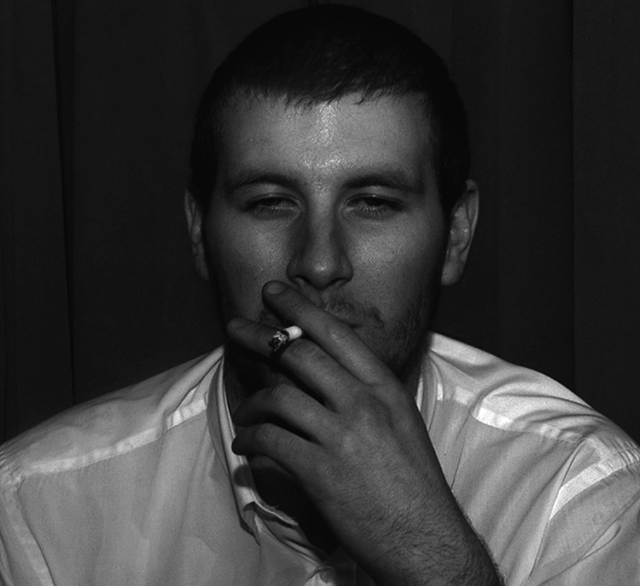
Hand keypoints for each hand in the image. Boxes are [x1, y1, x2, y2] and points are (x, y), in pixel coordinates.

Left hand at [228, 281, 501, 585]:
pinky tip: (246, 446)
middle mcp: (362, 402)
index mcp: (383, 386)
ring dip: (252, 403)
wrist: (425, 537)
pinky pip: (271, 442)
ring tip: (245, 414)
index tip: (274, 293)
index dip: (300, 309)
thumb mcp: (399, 420)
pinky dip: (250, 441)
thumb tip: (325, 374)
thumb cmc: (412, 479)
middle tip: (236, 327)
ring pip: (278, 397)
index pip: (335, 334)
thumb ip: (364, 392)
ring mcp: (341, 436)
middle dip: (261, 335)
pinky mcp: (320, 471)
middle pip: (299, 354)